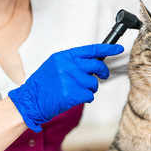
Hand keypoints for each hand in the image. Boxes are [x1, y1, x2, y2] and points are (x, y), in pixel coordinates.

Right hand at [8, 44, 123, 132]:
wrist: (31, 101)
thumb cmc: (45, 85)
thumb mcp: (56, 66)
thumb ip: (73, 63)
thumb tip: (94, 63)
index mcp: (64, 57)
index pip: (91, 50)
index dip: (107, 49)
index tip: (119, 49)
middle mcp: (67, 65)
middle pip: (97, 66)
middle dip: (102, 73)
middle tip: (102, 76)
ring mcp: (69, 79)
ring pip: (94, 83)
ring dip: (90, 89)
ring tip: (76, 91)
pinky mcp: (71, 93)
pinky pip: (90, 95)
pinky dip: (86, 99)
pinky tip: (74, 98)